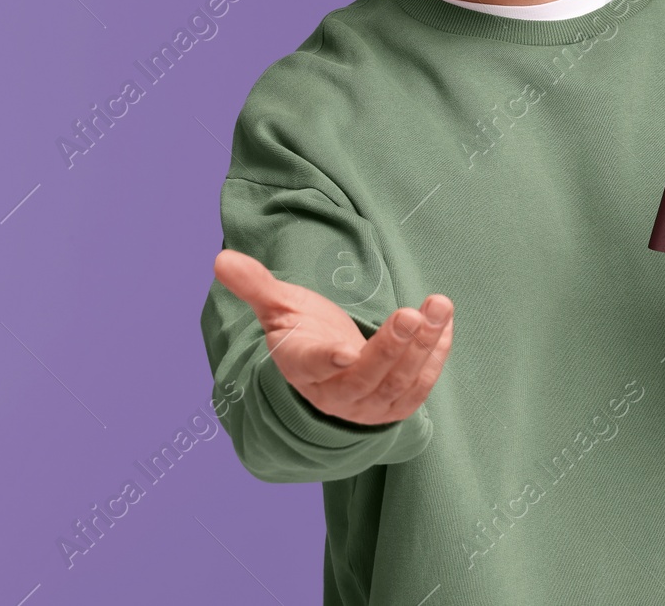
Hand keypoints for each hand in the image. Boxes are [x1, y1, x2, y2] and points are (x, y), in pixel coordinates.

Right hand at [212, 249, 454, 425]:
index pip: (315, 366)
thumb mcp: (279, 309)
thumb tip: (220, 259)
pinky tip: (444, 321)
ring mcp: (368, 405)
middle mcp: (335, 394)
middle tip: (413, 314)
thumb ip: (255, 286)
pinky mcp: (395, 407)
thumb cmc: (302, 333)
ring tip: (439, 305)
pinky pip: (421, 384)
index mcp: (303, 368)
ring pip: (400, 380)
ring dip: (424, 344)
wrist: (325, 376)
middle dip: (392, 346)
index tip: (344, 350)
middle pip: (367, 376)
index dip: (328, 360)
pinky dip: (436, 354)